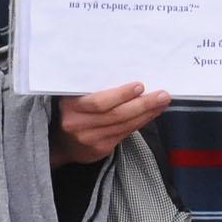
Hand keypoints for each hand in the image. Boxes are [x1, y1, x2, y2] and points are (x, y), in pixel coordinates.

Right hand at [51, 81, 170, 166]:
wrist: (59, 143)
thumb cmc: (73, 110)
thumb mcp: (74, 96)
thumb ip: (93, 88)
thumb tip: (128, 72)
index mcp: (70, 106)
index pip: (98, 102)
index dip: (120, 94)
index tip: (140, 85)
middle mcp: (77, 124)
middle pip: (115, 114)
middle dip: (142, 104)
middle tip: (162, 94)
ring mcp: (89, 139)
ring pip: (123, 125)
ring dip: (146, 113)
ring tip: (162, 102)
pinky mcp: (99, 149)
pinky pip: (125, 133)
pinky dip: (141, 122)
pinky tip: (152, 113)